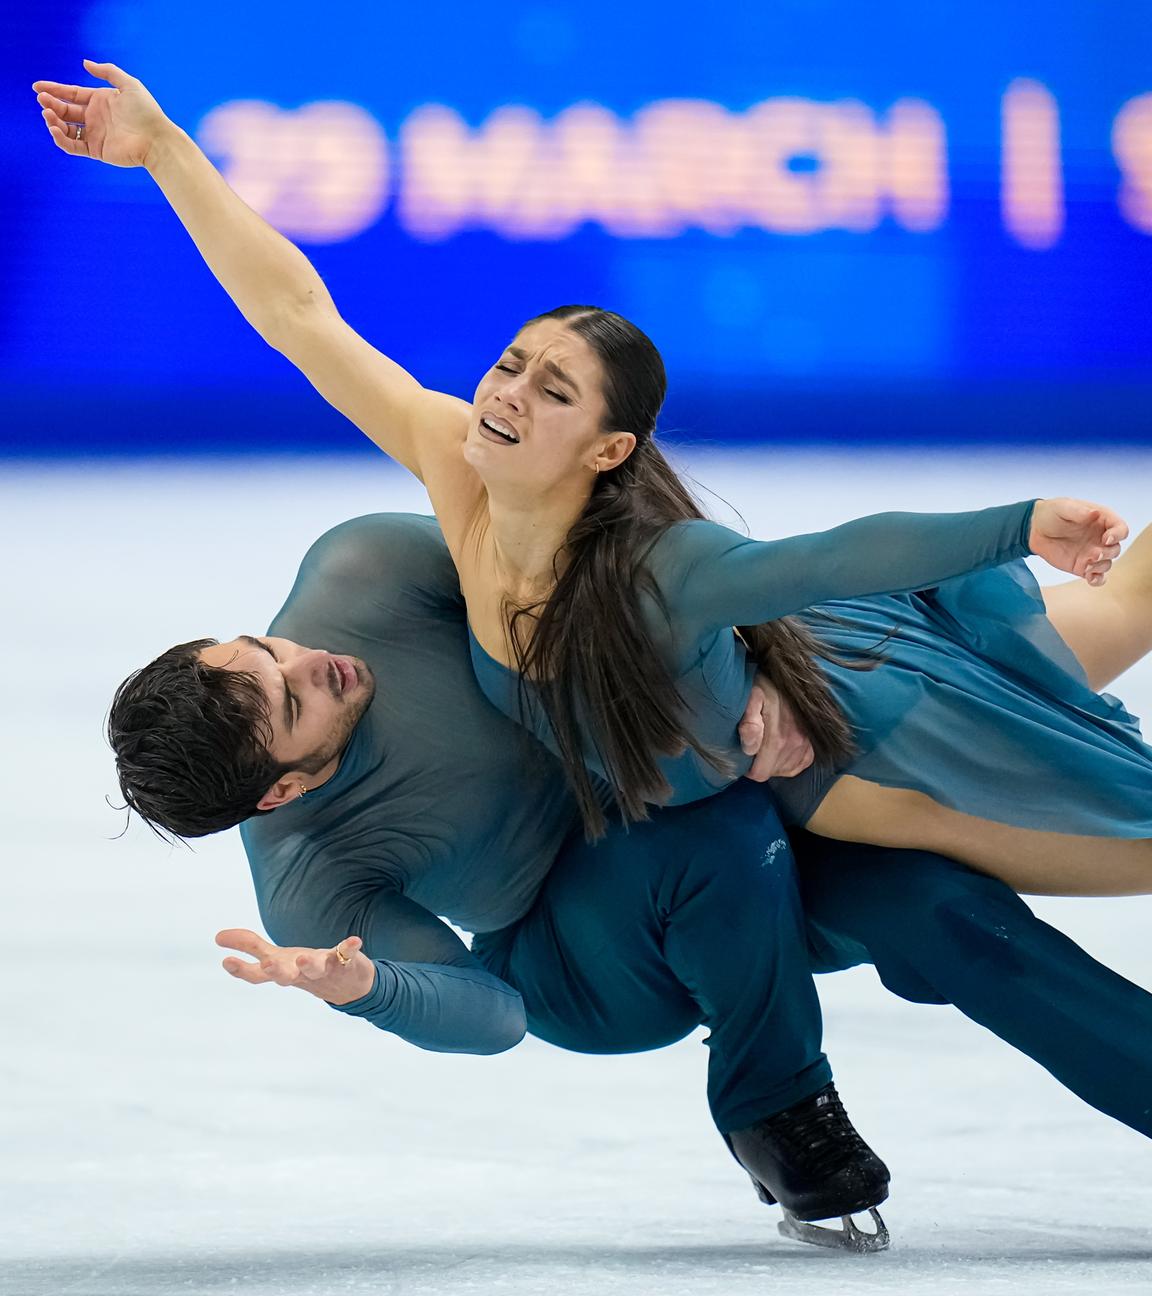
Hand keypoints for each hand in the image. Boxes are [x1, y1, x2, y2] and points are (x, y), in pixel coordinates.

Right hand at [34, 60, 172, 167]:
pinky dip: (61, 139)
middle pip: (65, 110)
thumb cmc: (146, 112)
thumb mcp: (129, 84)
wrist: (156, 140)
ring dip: (53, 121)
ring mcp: (95, 134)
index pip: (71, 94)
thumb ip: (107, 72)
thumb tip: (85, 63)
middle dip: (51, 105)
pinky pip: (73, 146)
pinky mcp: (96, 150)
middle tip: (42, 101)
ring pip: (66, 128)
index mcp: (100, 100)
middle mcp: (95, 117)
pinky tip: (55, 129)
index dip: (54, 90)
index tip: (37, 87)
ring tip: (48, 114)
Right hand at [215, 928, 375, 1006]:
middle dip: (277, 971)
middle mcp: (300, 973)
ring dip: (310, 964)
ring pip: (315, 968)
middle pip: (286, 975)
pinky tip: (355, 940)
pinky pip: (347, 954)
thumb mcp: (274, 956)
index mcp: (282, 971)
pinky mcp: (344, 961)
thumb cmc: (303, 969)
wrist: (346, 986)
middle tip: (269, 965)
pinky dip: (350, 947)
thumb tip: (216, 936)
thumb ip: (249, 946)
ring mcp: (323, 968)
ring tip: (304, 958)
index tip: (226, 961)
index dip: (242, 969)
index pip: (258, 975)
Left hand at [738, 672, 814, 780]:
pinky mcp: (812, 745)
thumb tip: (750, 748)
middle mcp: (796, 745)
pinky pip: (798, 766)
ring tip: (765, 743)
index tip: (743, 754)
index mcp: (778, 739)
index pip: (760, 774)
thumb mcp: (750, 697)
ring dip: (773, 762)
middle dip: (759, 763)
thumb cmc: (764, 686)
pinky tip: (779, 748)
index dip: (748, 766)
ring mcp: (807, 746)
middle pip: (771, 772)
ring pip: (784, 770)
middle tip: (753, 745)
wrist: (791, 676)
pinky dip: (787, 761)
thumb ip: (748, 722)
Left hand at [1029, 499, 1128, 585]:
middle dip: (1107, 553)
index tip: (1106, 539)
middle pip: (1115, 549)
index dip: (1118, 535)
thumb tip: (1095, 513)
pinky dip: (1097, 580)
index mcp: (1102, 521)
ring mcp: (1093, 553)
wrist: (1035, 529)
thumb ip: (1079, 511)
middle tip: (1093, 554)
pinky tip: (1089, 579)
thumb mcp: (1063, 507)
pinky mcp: (1082, 566)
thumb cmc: (1051, 513)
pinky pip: (1097, 576)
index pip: (1121, 529)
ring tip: (1085, 566)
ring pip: (1107, 564)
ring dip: (1100, 566)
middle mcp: (1101, 538)